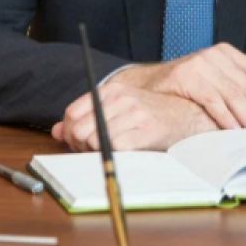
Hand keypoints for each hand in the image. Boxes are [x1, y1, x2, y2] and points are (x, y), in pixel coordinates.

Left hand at [52, 83, 217, 150]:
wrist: (188, 117)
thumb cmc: (151, 115)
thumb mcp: (118, 109)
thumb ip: (86, 117)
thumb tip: (56, 130)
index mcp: (111, 89)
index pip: (71, 113)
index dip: (68, 133)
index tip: (76, 143)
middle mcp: (121, 98)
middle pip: (78, 130)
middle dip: (80, 146)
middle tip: (93, 151)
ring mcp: (134, 114)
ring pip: (93, 141)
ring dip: (96, 153)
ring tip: (110, 151)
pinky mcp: (145, 132)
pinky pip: (113, 148)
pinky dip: (113, 156)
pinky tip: (123, 154)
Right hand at [111, 43, 245, 129]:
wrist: (151, 84)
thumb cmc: (189, 81)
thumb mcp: (219, 70)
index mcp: (227, 51)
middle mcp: (215, 53)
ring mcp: (200, 63)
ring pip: (233, 95)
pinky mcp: (187, 77)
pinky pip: (213, 100)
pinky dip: (226, 118)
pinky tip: (234, 131)